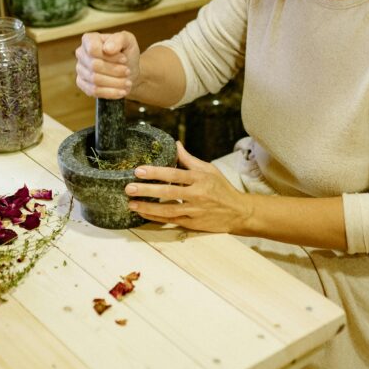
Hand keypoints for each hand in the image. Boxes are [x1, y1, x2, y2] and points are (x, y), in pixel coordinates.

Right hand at [75, 31, 140, 98]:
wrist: (128, 70)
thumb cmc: (127, 53)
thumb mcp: (128, 41)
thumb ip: (118, 39)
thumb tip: (107, 48)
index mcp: (89, 39)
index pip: (93, 49)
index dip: (110, 56)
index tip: (124, 59)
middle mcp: (81, 53)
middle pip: (94, 65)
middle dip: (114, 70)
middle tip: (128, 72)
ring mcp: (80, 69)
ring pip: (95, 80)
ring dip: (114, 82)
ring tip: (127, 82)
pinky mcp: (82, 83)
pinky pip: (93, 91)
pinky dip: (110, 92)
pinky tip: (121, 91)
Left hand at [125, 142, 252, 233]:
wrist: (238, 212)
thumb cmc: (222, 188)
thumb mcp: (209, 170)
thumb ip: (190, 159)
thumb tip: (175, 144)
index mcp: (200, 178)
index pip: (175, 174)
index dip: (156, 172)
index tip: (139, 171)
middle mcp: (197, 195)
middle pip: (168, 192)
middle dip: (147, 190)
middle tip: (129, 188)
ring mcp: (195, 211)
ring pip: (167, 210)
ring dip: (148, 207)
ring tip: (131, 204)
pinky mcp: (193, 224)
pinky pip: (172, 221)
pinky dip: (157, 218)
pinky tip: (144, 214)